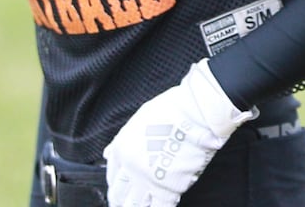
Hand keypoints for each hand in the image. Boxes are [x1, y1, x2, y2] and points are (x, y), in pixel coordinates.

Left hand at [103, 59, 257, 206]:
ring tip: (142, 205)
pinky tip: (161, 205)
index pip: (112, 175)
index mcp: (123, 148)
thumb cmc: (173, 108)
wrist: (196, 112)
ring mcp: (149, 179)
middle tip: (125, 203)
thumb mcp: (141, 117)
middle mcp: (132, 166)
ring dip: (138, 206)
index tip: (119, 189)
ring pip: (136, 205)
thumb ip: (124, 138)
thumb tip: (108, 152)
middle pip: (120, 194)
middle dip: (121, 201)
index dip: (115, 184)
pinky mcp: (169, 188)